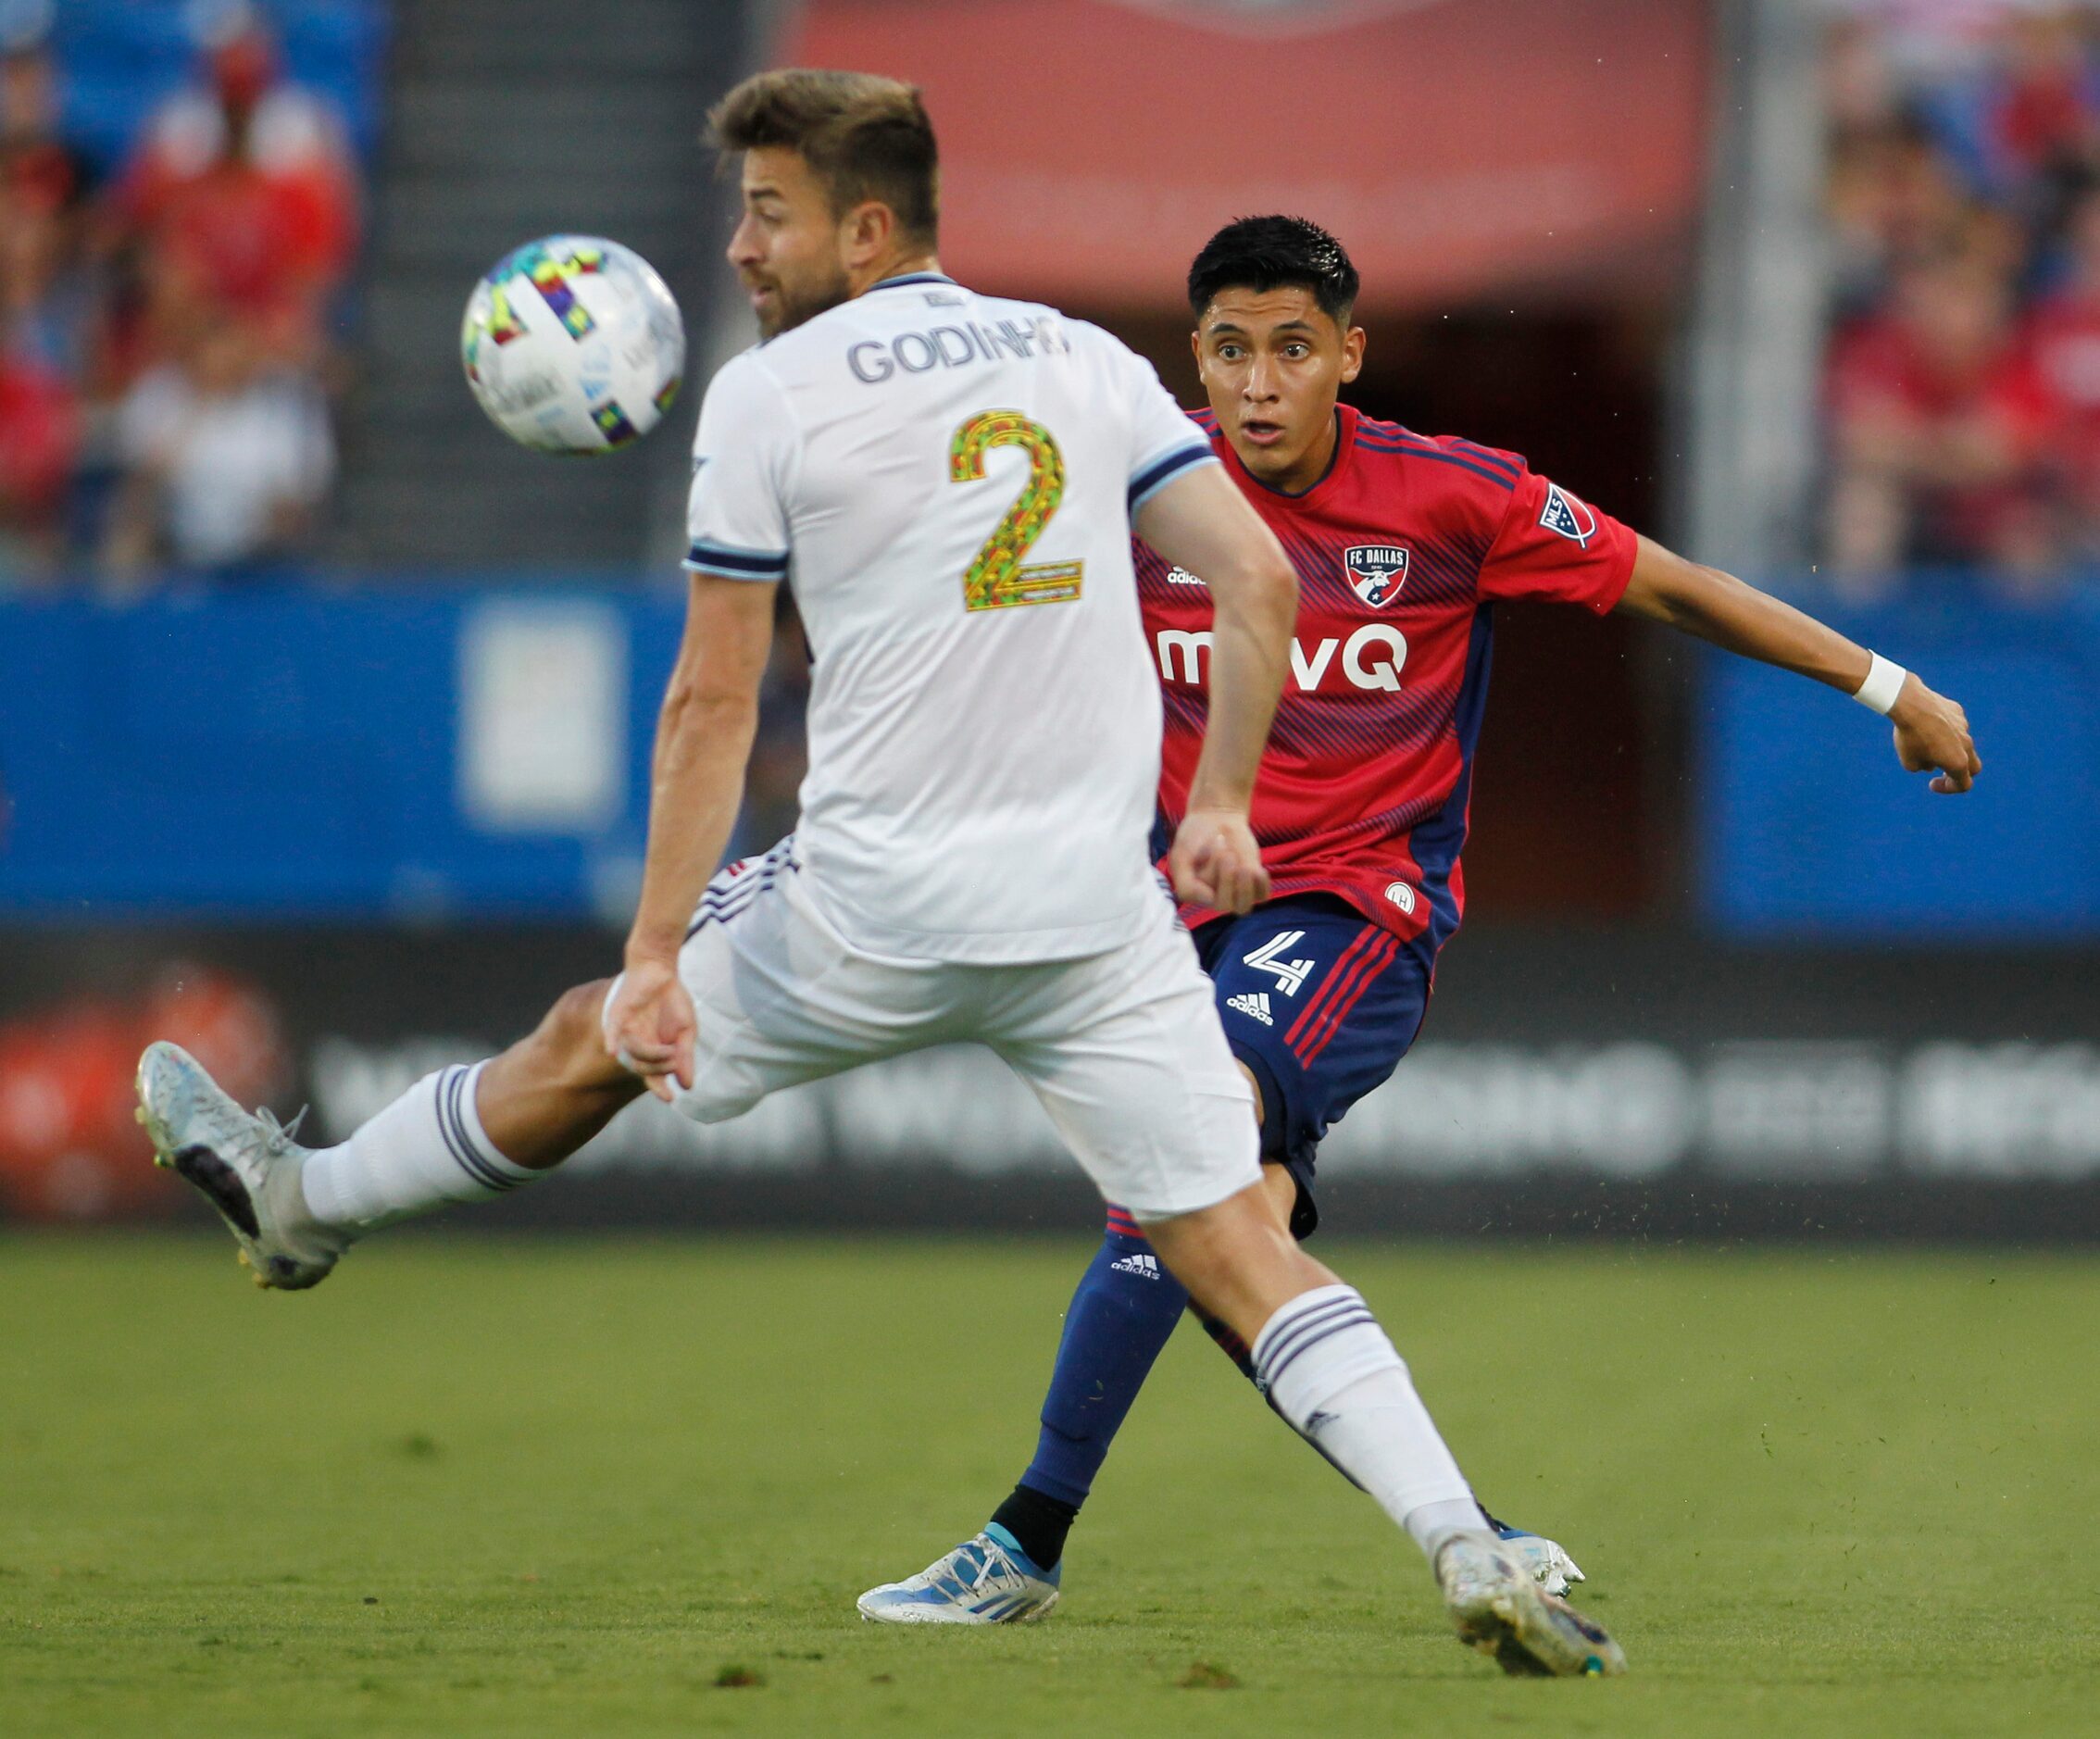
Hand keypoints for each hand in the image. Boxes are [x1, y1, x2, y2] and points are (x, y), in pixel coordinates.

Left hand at [601, 958, 697, 1102]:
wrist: (660, 971)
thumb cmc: (673, 1001)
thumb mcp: (686, 1031)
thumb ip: (685, 1057)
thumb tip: (688, 1086)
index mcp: (653, 1050)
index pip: (652, 1075)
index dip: (659, 1088)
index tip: (669, 1099)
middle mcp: (637, 1045)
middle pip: (643, 1068)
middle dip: (661, 1068)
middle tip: (676, 1058)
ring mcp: (626, 1032)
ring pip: (633, 1054)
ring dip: (652, 1055)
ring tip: (670, 1049)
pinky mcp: (618, 1017)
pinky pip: (613, 1033)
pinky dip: (612, 1042)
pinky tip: (610, 1052)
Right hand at [1169, 808, 1269, 913]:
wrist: (1217, 819)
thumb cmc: (1196, 836)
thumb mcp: (1180, 855)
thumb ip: (1185, 882)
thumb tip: (1209, 899)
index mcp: (1194, 894)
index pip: (1206, 898)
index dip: (1213, 874)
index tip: (1214, 844)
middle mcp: (1214, 898)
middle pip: (1225, 906)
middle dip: (1227, 878)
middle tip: (1228, 853)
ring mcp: (1234, 894)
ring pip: (1243, 906)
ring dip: (1245, 885)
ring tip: (1243, 864)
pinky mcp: (1253, 886)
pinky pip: (1262, 896)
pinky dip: (1261, 882)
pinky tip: (1256, 867)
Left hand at [1890, 675, 1980, 793]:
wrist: (1911, 704)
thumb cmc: (1909, 736)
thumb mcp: (1910, 762)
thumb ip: (1924, 767)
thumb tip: (1931, 762)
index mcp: (1958, 762)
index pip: (1964, 784)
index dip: (1948, 788)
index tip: (1932, 783)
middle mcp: (1967, 745)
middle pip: (1973, 767)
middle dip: (1960, 772)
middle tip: (1942, 770)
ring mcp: (1964, 727)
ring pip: (1962, 743)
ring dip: (1949, 749)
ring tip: (1924, 742)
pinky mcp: (1958, 712)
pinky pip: (1954, 725)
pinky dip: (1944, 730)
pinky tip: (1926, 724)